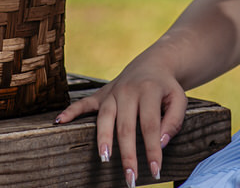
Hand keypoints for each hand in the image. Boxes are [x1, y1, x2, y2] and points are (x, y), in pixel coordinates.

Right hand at [54, 58, 187, 185]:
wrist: (154, 64)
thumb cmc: (166, 88)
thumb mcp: (179, 99)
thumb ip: (174, 121)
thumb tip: (161, 143)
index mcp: (149, 91)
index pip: (150, 125)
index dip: (153, 149)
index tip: (156, 170)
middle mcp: (128, 91)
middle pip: (125, 126)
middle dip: (127, 154)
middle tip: (130, 178)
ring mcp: (112, 92)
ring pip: (104, 117)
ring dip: (103, 138)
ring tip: (103, 158)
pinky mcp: (101, 94)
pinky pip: (84, 102)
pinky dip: (71, 111)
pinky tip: (60, 121)